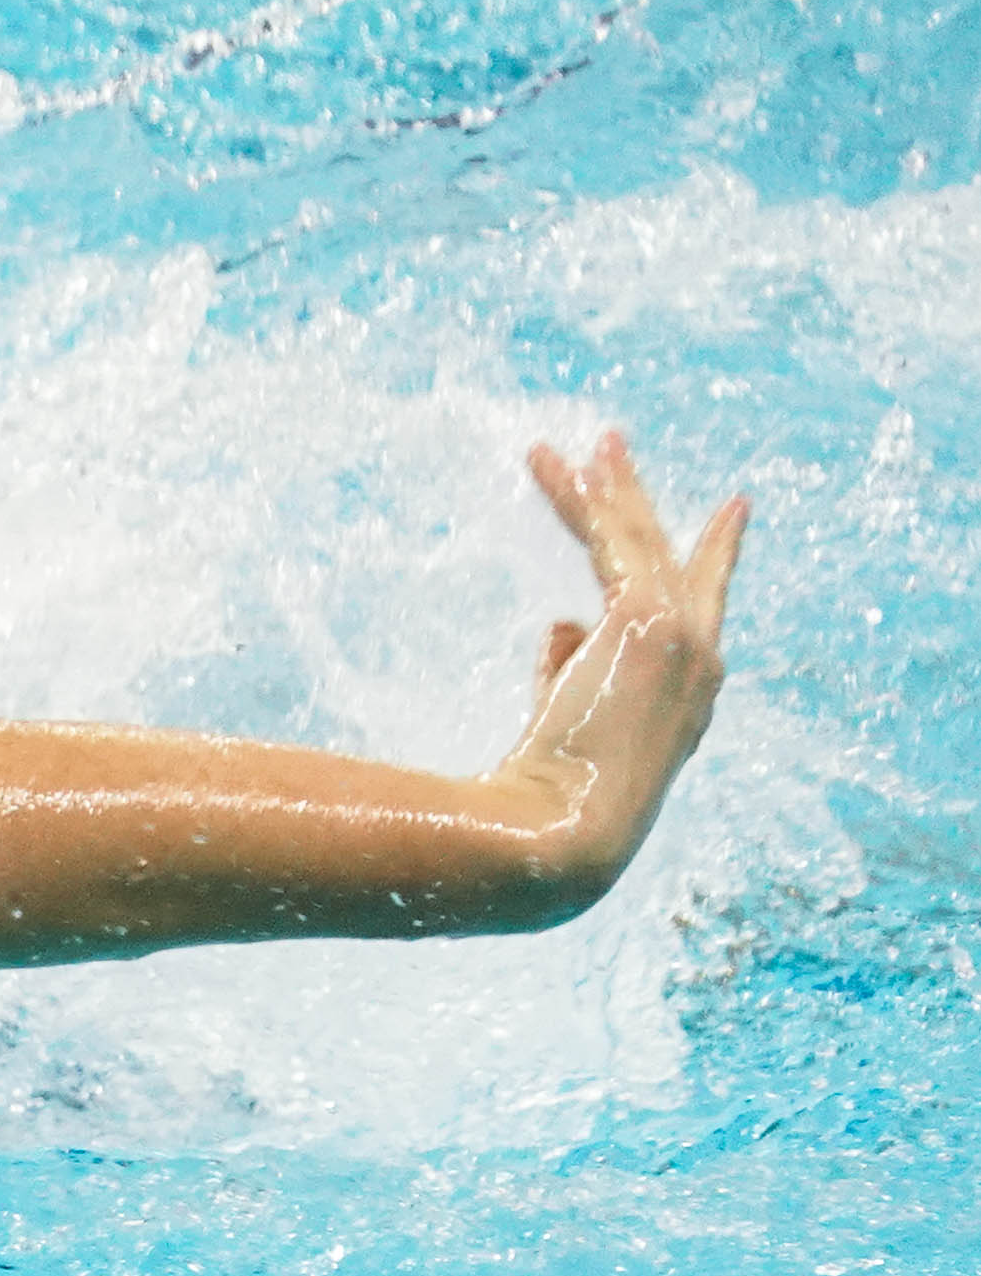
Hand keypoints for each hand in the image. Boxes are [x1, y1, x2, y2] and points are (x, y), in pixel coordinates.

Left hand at [498, 430, 746, 897]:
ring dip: (606, 486)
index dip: (708, 559)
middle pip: (670, 562)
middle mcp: (699, 665)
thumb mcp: (565, 732)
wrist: (562, 836)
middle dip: (640, 503)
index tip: (723, 516)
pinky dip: (583, 498)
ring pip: (640, 542)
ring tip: (580, 439)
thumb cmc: (552, 806)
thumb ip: (567, 674)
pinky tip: (554, 463)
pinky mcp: (647, 621)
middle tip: (615, 448)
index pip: (701, 613)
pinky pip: (610, 541)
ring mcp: (682, 641)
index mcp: (685, 699)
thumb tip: (561, 624)